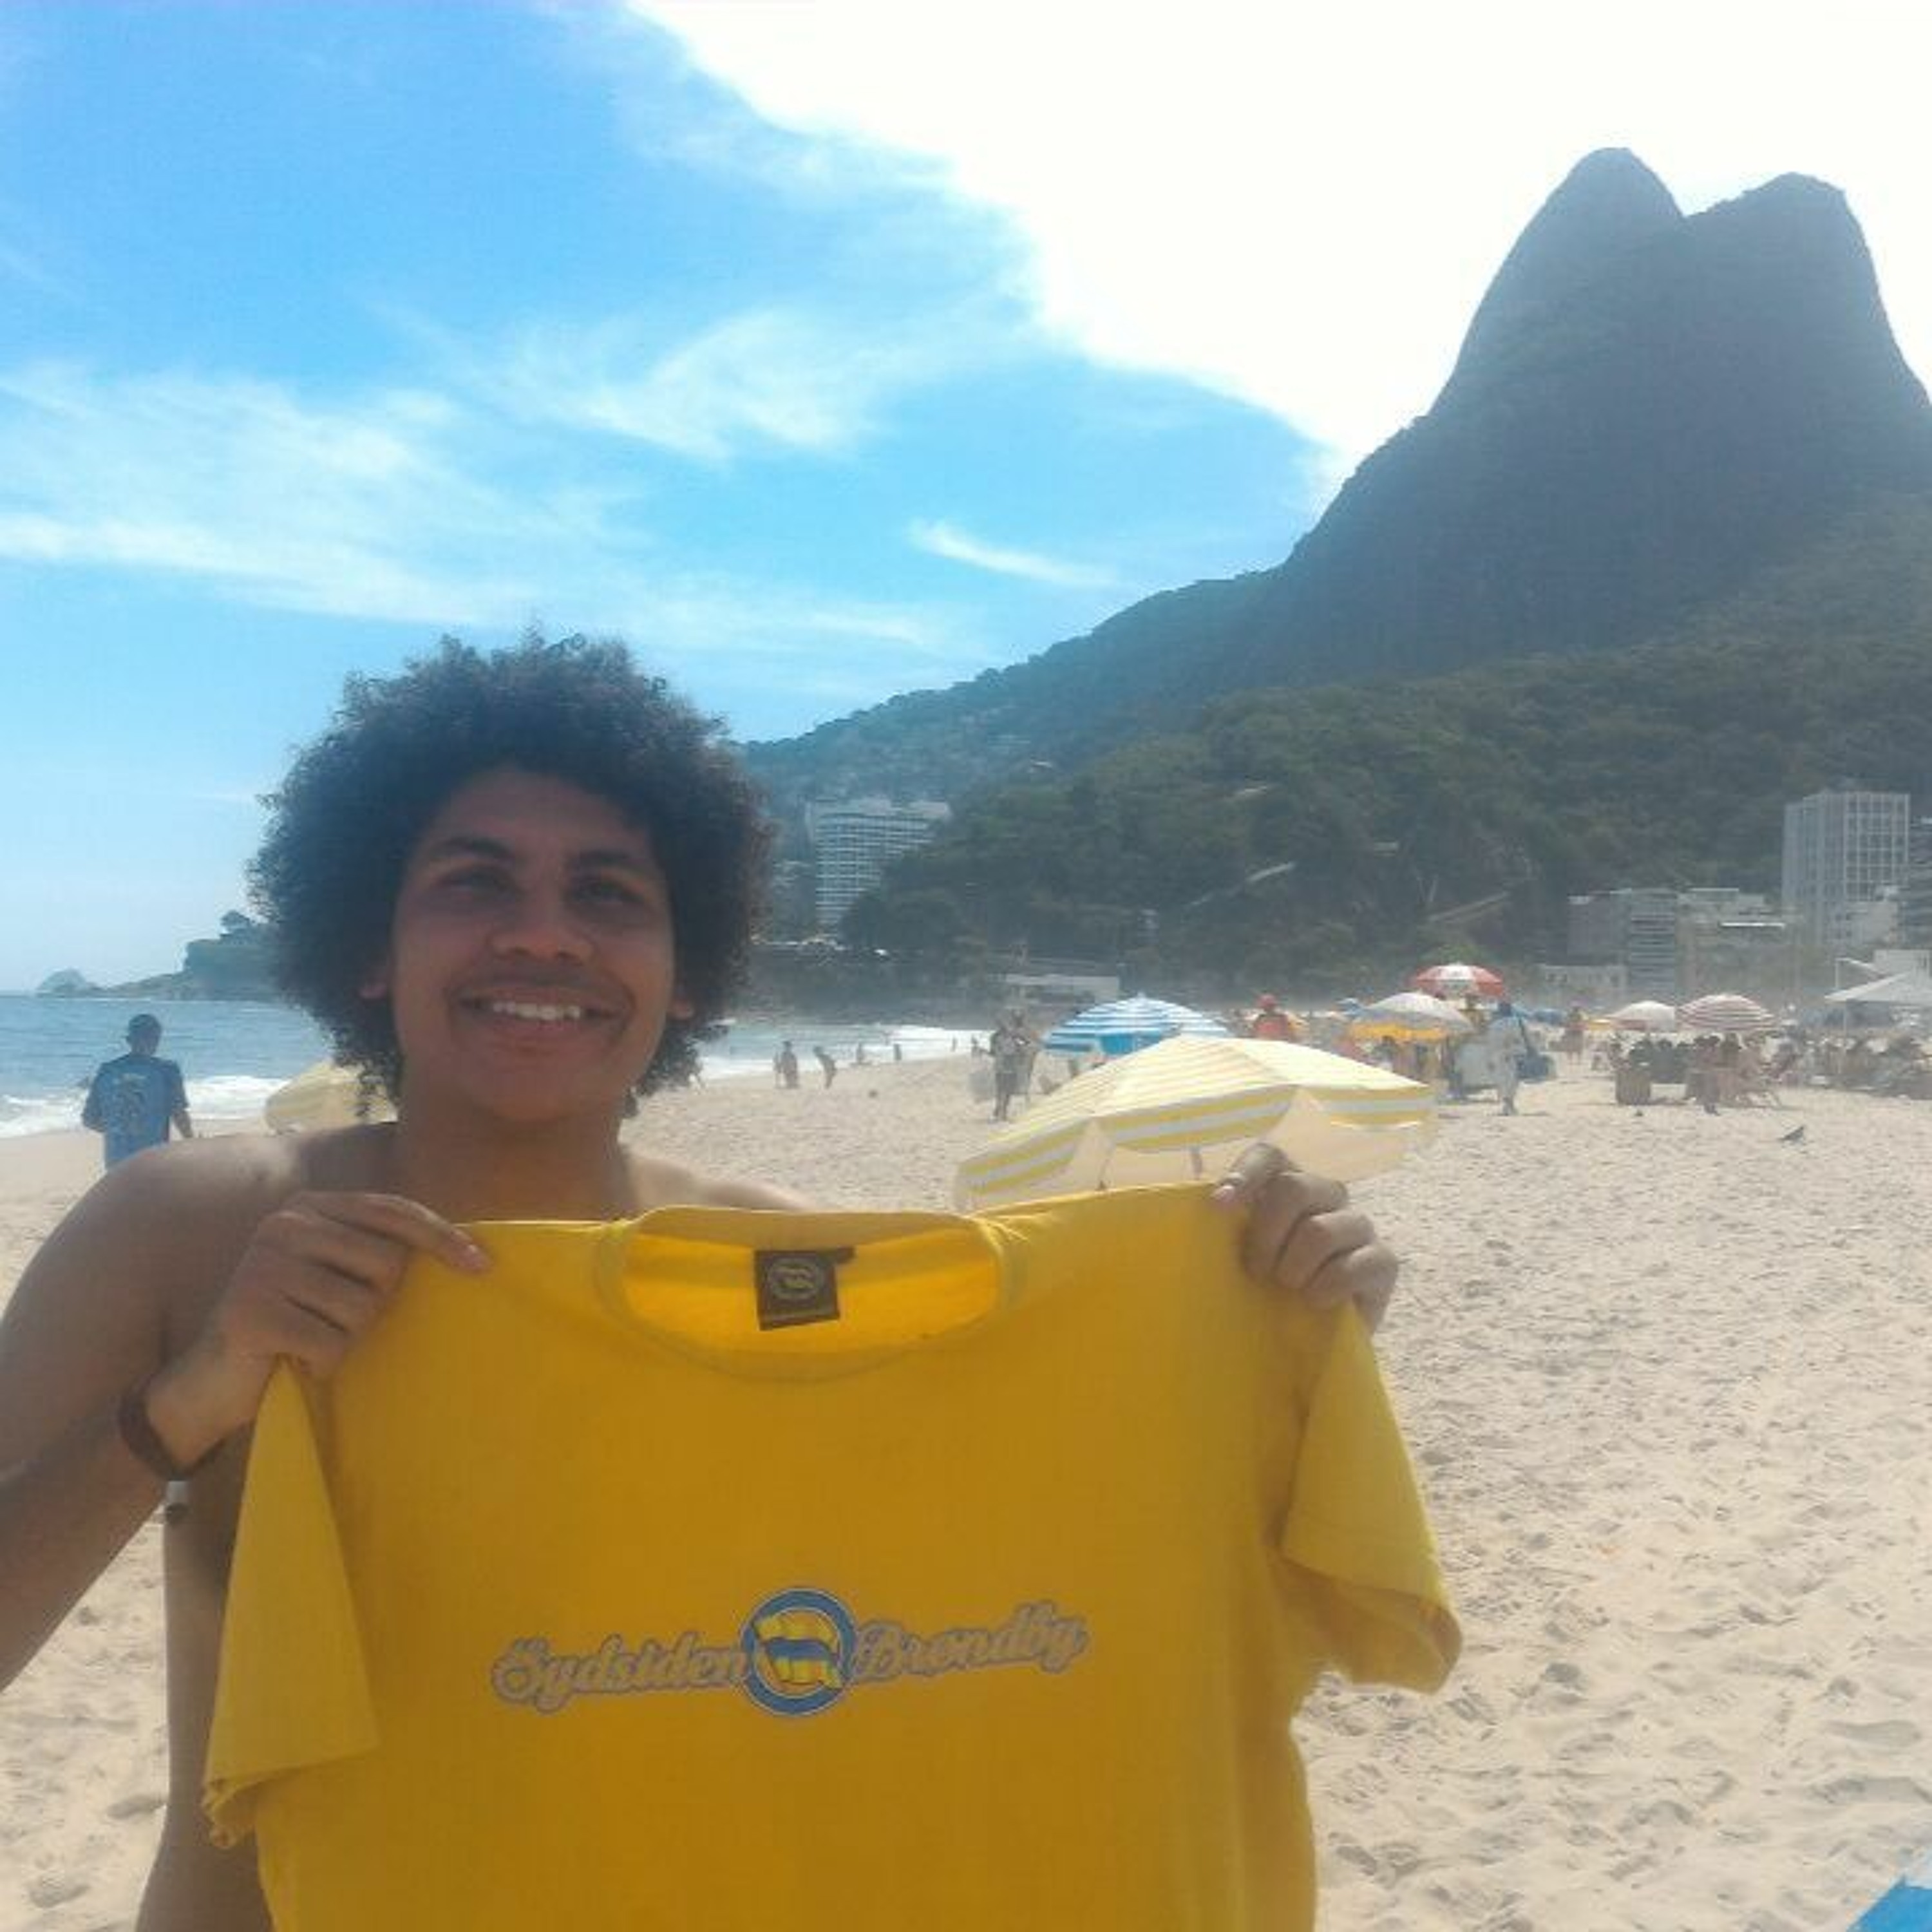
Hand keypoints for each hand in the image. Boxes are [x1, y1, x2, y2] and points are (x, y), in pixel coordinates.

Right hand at [146, 1192, 489, 1462]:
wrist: (212, 1383)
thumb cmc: (292, 1327)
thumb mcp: (337, 1278)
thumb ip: (378, 1251)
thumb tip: (466, 1248)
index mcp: (309, 1206)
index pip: (393, 1211)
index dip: (441, 1237)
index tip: (482, 1266)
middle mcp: (283, 1225)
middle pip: (387, 1264)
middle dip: (375, 1305)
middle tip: (333, 1320)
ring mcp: (262, 1266)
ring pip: (362, 1309)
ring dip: (346, 1338)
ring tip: (309, 1339)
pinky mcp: (251, 1313)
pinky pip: (332, 1345)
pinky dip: (324, 1363)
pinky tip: (293, 1360)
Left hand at [1210, 1144, 1397, 1332]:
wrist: (1310, 1341)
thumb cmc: (1268, 1291)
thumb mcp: (1240, 1258)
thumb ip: (1230, 1227)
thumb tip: (1216, 1203)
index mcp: (1288, 1186)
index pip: (1272, 1156)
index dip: (1247, 1172)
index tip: (1221, 1206)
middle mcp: (1327, 1196)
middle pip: (1295, 1186)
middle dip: (1266, 1233)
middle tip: (1256, 1270)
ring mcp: (1358, 1226)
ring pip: (1320, 1229)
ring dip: (1294, 1267)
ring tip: (1288, 1289)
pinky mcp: (1383, 1261)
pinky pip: (1353, 1266)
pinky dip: (1325, 1289)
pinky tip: (1316, 1301)